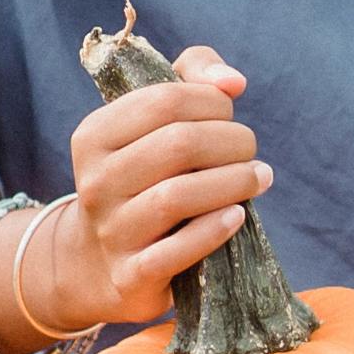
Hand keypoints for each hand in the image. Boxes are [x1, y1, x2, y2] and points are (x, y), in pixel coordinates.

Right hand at [40, 42, 268, 333]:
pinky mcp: (130, 275)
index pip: (165, 99)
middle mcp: (95, 181)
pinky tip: (237, 217)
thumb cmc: (143, 175)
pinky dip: (214, 230)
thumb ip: (192, 78)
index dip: (213, 103)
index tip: (230, 116)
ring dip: (233, 183)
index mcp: (95, 135)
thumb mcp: (152, 121)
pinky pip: (176, 250)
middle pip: (179, 144)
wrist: (99, 263)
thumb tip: (233, 81)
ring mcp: (110, 231)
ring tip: (258, 179)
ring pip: (177, 196)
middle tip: (252, 153)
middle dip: (232, 142)